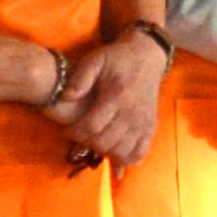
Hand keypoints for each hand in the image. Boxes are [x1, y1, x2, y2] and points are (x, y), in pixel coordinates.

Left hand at [51, 28, 167, 166]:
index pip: (92, 126)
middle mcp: (132, 112)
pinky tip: (115, 159)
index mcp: (116, 95)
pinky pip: (140, 152)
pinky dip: (127, 160)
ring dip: (104, 153)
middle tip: (78, 138)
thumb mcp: (95, 59)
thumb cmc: (117, 58)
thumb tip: (65, 98)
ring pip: (122, 152)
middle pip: (105, 142)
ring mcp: (143, 122)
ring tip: (94, 144)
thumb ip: (80, 78)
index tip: (66, 132)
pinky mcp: (151, 127)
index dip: (75, 134)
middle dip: (87, 144)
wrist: (147, 56)